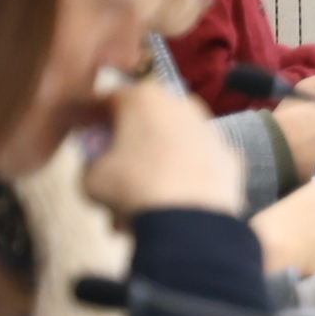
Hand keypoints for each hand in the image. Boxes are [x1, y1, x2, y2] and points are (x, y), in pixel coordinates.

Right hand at [77, 82, 241, 220]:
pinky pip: (196, 163)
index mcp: (143, 98)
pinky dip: (184, 176)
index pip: (107, 101)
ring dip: (154, 166)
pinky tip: (170, 202)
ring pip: (172, 144)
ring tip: (138, 202)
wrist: (190, 217)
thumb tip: (99, 162)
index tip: (83, 135)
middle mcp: (181, 104)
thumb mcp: (89, 175)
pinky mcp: (231, 155)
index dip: (91, 120)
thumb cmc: (131, 187)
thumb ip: (92, 160)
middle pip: (145, 121)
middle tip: (113, 171)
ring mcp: (210, 129)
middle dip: (128, 145)